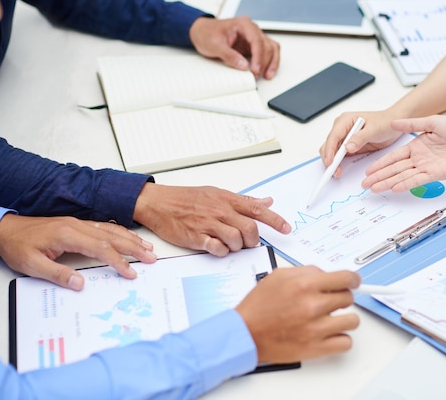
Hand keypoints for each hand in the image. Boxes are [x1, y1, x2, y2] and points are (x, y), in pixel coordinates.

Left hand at [0, 214, 156, 290]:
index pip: (101, 248)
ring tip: (147, 247)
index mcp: (67, 234)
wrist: (5, 228)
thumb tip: (80, 284)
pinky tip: (128, 237)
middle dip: (134, 247)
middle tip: (151, 257)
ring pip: (111, 229)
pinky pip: (104, 227)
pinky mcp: (77, 225)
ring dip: (130, 238)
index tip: (130, 272)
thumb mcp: (32, 265)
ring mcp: (78, 224)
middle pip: (112, 236)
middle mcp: (76, 226)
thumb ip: (57, 274)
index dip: (118, 261)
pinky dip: (120, 232)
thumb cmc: (17, 246)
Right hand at [133, 184, 290, 256]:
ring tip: (228, 244)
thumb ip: (243, 200)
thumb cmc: (186, 198)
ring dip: (237, 247)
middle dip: (253, 241)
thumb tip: (267, 201)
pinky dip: (221, 251)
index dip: (275, 220)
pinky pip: (217, 248)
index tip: (286, 229)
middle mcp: (220, 211)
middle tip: (247, 243)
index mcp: (227, 199)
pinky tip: (216, 247)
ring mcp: (209, 224)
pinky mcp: (197, 237)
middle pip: (250, 229)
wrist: (159, 203)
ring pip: (236, 240)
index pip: (257, 209)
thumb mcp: (217, 193)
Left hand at [189, 16, 279, 78]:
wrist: (201, 32)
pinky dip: (270, 62)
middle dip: (264, 62)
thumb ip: (229, 55)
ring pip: (271, 48)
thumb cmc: (207, 34)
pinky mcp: (253, 46)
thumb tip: (243, 65)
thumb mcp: (214, 45)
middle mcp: (251, 29)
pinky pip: (268, 52)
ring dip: (271, 62)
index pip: (257, 40)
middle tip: (256, 75)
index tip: (256, 69)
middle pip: (266, 45)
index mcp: (243, 24)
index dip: (259, 56)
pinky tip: (267, 71)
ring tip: (267, 75)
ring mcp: (253, 37)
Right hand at [236, 266, 360, 362]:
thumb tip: (326, 274)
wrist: (245, 333)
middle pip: (348, 298)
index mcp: (304, 285)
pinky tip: (329, 333)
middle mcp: (312, 305)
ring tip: (331, 318)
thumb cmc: (258, 306)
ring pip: (352, 321)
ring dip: (344, 318)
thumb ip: (305, 271)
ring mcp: (316, 329)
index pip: (345, 278)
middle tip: (329, 301)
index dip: (353, 279)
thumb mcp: (278, 276)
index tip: (354, 282)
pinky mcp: (315, 348)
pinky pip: (345, 342)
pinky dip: (340, 338)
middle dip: (340, 297)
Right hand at [320, 111, 402, 178]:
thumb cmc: (384, 122)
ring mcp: (344, 138)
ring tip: (337, 173)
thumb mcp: (374, 129)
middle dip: (329, 159)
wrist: (391, 126)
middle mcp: (341, 129)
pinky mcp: (348, 146)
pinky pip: (339, 156)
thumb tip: (348, 147)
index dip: (330, 150)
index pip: (333, 136)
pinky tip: (340, 170)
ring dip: (333, 163)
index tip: (330, 162)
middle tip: (334, 171)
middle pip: (329, 145)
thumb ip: (361, 137)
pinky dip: (338, 164)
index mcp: (345, 120)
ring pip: (332, 152)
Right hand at [362, 115, 445, 192]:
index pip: (393, 157)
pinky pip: (416, 180)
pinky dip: (404, 184)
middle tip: (365, 184)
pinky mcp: (434, 174)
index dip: (380, 164)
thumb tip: (394, 122)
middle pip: (394, 169)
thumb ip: (411, 124)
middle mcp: (419, 158)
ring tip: (374, 189)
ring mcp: (425, 167)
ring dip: (387, 183)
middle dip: (378, 177)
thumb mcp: (431, 122)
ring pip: (401, 176)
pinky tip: (393, 188)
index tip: (369, 170)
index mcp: (416, 146)